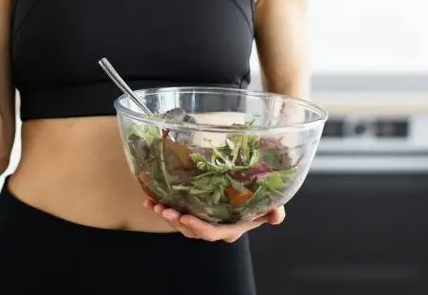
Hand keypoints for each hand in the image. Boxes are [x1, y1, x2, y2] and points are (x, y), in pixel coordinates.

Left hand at [143, 198, 284, 241]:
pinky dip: (162, 208)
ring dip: (167, 215)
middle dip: (176, 221)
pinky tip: (150, 200)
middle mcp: (214, 228)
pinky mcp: (193, 213)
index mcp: (229, 228)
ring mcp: (201, 221)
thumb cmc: (258, 201)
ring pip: (181, 224)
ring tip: (155, 205)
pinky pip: (175, 214)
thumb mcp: (269, 205)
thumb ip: (273, 211)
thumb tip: (277, 215)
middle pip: (191, 230)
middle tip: (165, 210)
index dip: (198, 228)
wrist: (249, 195)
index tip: (185, 218)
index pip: (212, 232)